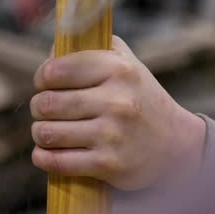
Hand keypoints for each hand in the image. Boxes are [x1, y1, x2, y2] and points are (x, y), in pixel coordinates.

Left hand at [30, 36, 205, 189]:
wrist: (176, 145)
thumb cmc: (140, 99)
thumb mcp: (126, 63)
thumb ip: (90, 49)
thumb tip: (50, 53)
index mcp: (118, 69)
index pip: (56, 70)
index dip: (42, 77)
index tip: (45, 83)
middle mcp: (117, 100)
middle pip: (47, 103)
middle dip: (38, 107)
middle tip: (44, 110)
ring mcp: (113, 134)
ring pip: (48, 133)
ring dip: (40, 133)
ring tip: (46, 131)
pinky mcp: (109, 164)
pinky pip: (58, 161)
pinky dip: (43, 158)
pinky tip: (45, 153)